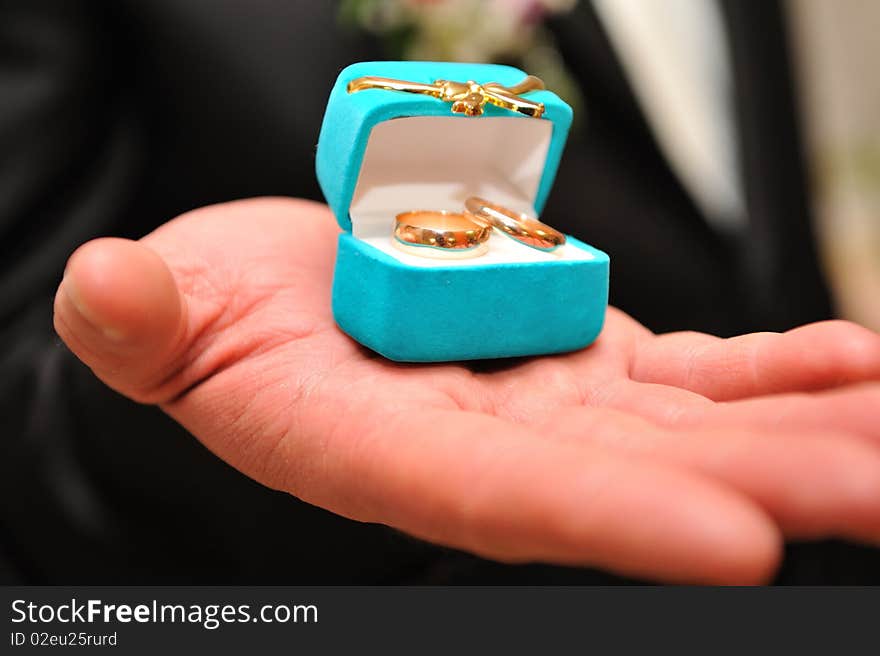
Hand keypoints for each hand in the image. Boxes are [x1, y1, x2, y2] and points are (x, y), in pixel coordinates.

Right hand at [54, 198, 879, 583]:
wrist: (277, 305)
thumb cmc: (216, 321)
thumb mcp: (160, 319)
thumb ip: (143, 324)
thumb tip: (111, 293)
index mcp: (378, 448)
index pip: (501, 500)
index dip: (612, 523)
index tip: (740, 543)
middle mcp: (482, 439)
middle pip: (634, 477)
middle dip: (767, 486)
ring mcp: (544, 398)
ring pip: (689, 424)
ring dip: (803, 428)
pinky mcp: (577, 353)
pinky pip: (691, 368)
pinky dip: (773, 366)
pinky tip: (852, 359)